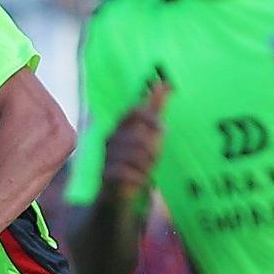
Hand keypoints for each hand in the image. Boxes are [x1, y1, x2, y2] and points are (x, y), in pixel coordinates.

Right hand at [101, 79, 169, 199]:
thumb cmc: (136, 158)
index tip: (163, 128)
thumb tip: (166, 83)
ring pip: (135, 155)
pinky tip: (143, 180)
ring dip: (147, 165)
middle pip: (138, 136)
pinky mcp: (107, 173)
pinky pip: (126, 172)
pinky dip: (139, 177)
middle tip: (156, 158)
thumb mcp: (149, 133)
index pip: (133, 112)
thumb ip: (155, 110)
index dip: (150, 117)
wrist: (116, 190)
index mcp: (121, 126)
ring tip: (148, 170)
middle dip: (152, 149)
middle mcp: (112, 138)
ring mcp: (108, 155)